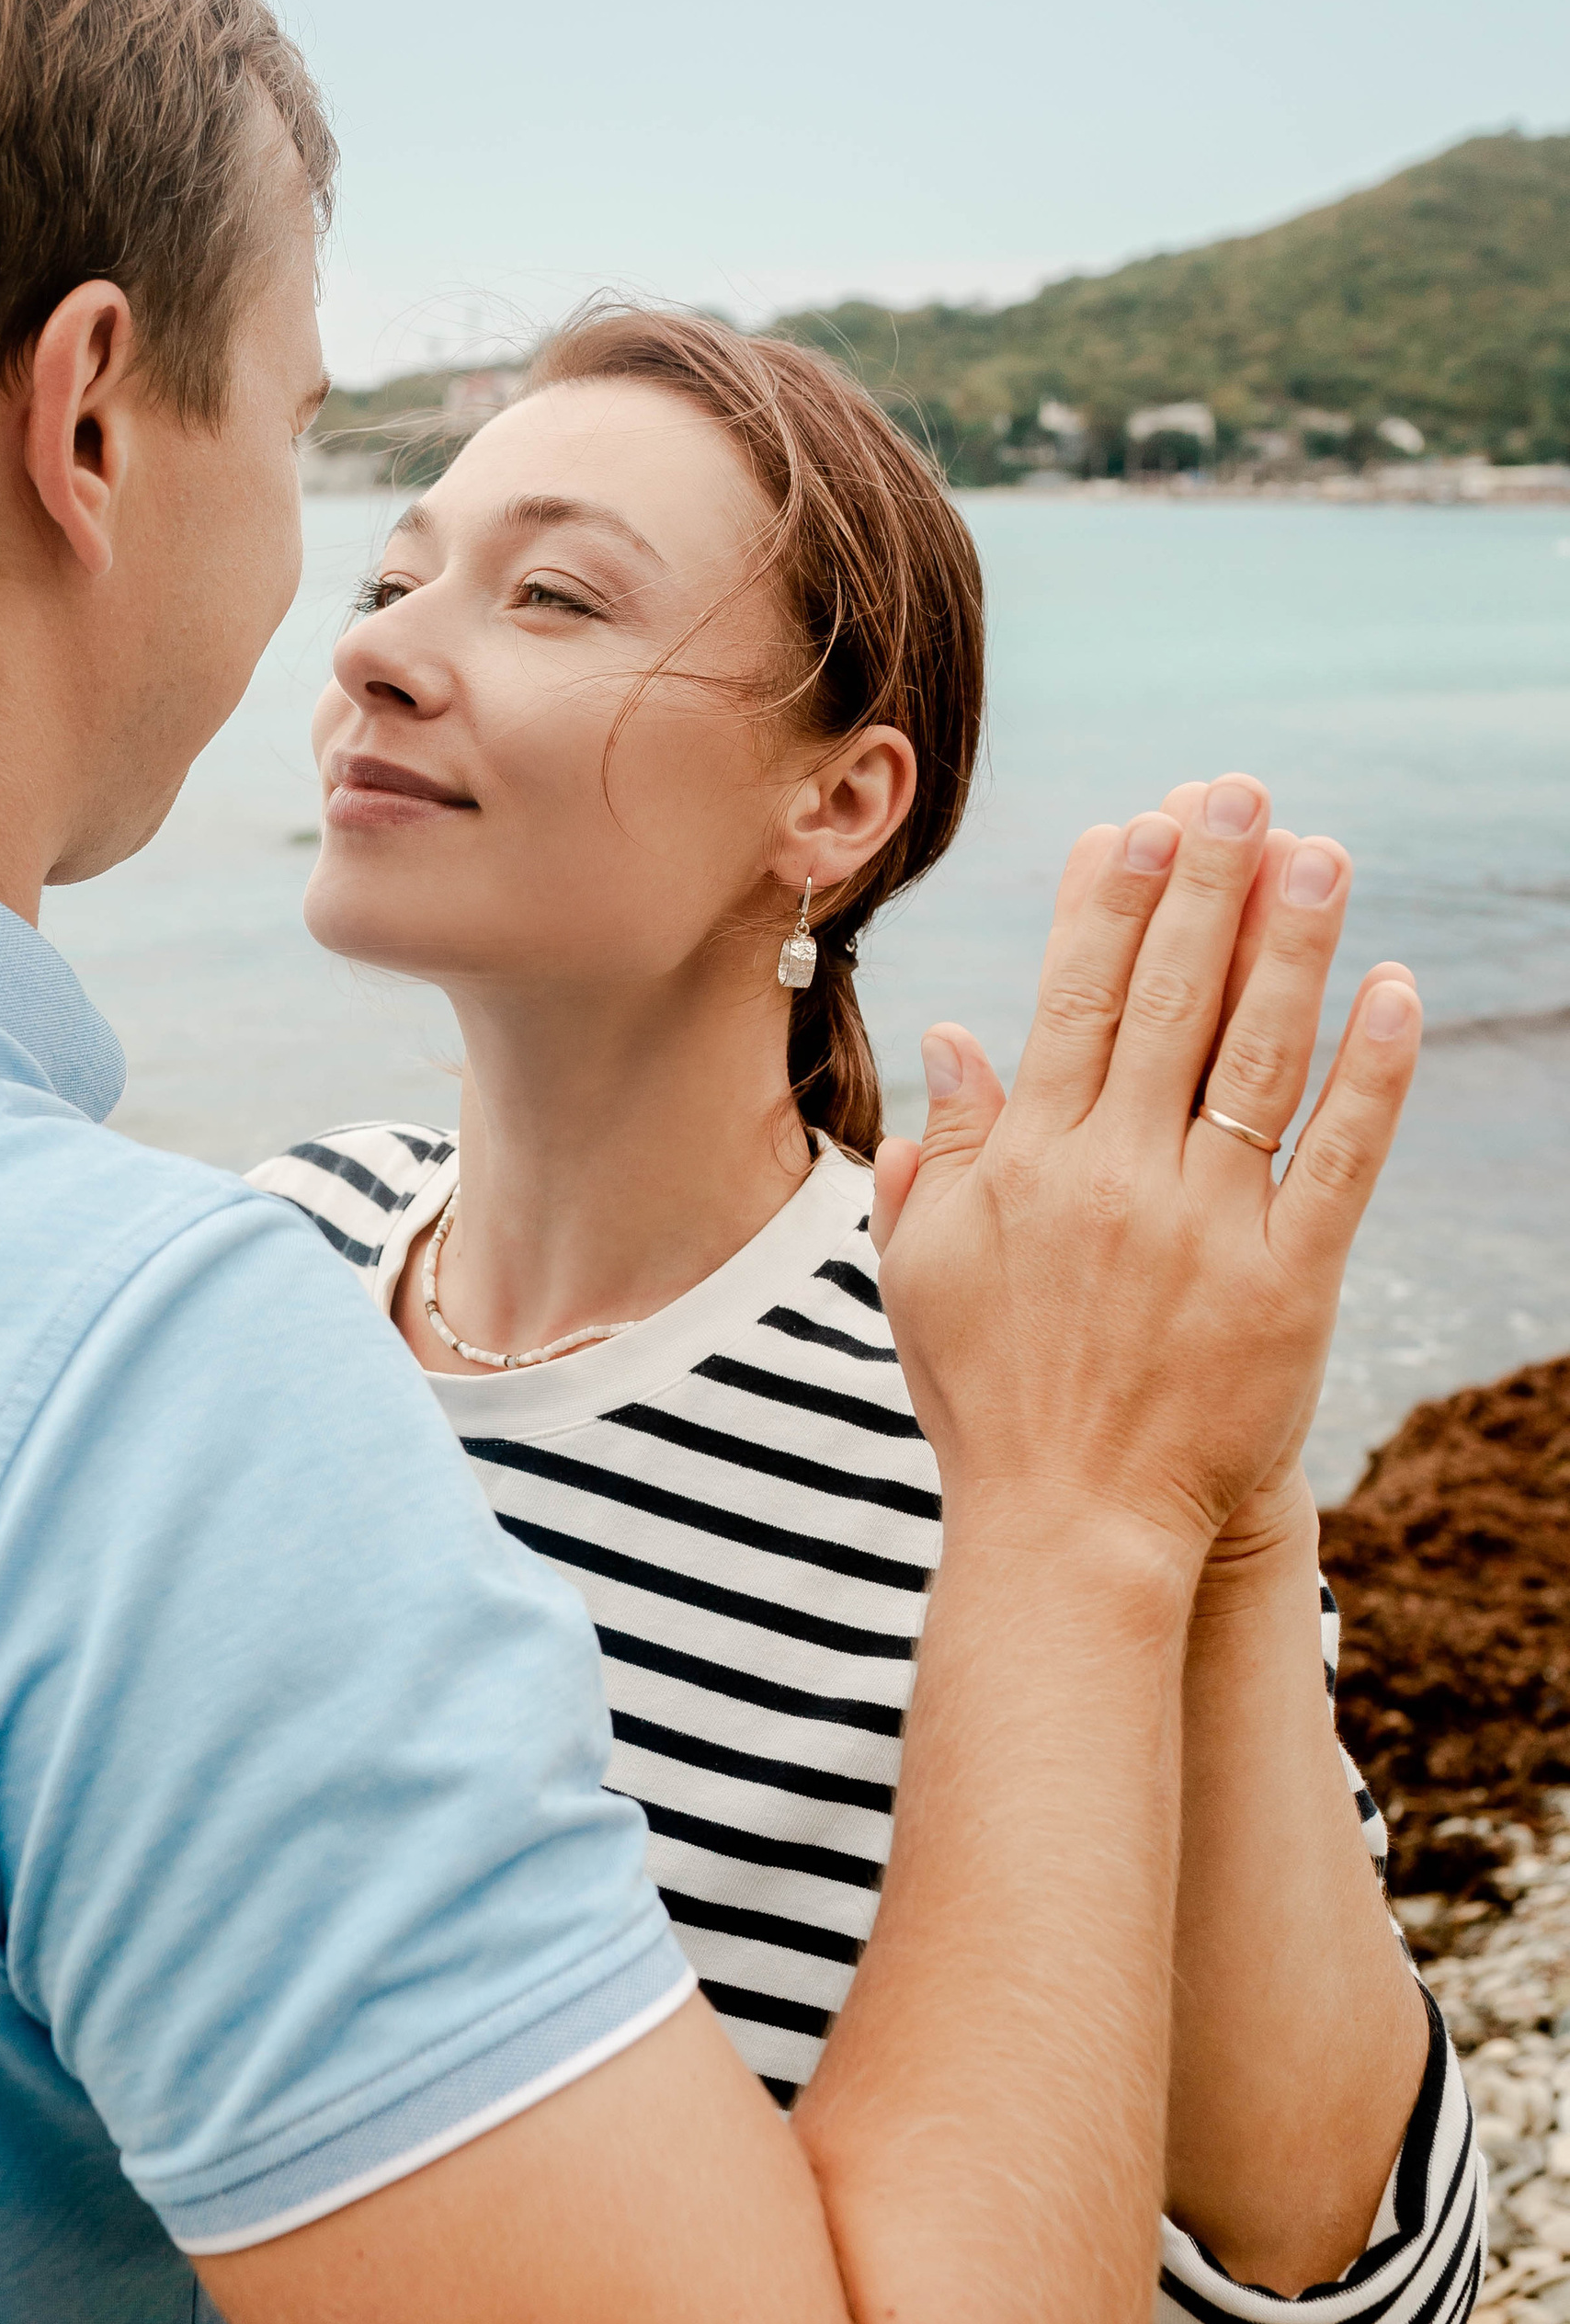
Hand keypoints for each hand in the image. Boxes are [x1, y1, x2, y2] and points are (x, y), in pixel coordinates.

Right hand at [870, 777, 1420, 1564]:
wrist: (1071, 1531)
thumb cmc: (991, 1402)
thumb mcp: (928, 1274)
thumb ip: (944, 1156)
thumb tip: (957, 1040)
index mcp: (1032, 1167)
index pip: (1074, 1001)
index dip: (1110, 903)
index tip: (1140, 821)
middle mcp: (1118, 1179)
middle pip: (1169, 1001)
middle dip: (1206, 885)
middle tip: (1240, 792)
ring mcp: (1207, 1228)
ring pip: (1257, 1057)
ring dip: (1293, 946)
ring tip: (1321, 852)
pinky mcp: (1288, 1285)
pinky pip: (1339, 1159)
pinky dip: (1373, 1074)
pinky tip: (1395, 993)